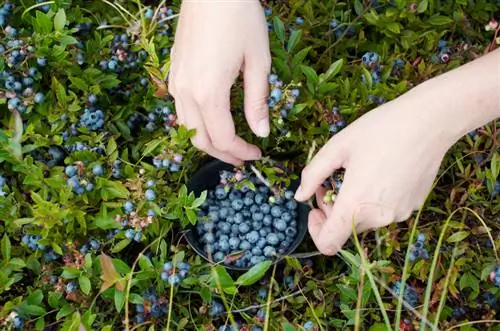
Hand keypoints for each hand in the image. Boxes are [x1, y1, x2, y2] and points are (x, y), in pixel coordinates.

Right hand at [168, 0, 270, 164]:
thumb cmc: (240, 19)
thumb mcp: (258, 61)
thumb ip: (257, 101)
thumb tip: (261, 131)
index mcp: (209, 93)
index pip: (223, 138)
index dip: (241, 152)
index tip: (257, 154)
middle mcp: (186, 92)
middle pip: (200, 139)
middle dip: (222, 154)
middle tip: (243, 157)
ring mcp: (176, 81)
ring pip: (186, 126)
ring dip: (207, 140)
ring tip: (229, 143)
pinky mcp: (174, 71)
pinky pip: (181, 108)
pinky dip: (197, 123)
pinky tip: (213, 119)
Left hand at [294, 92, 456, 255]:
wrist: (429, 122)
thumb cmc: (380, 129)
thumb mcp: (337, 147)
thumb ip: (313, 175)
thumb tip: (299, 197)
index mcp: (356, 204)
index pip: (328, 243)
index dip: (315, 230)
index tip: (315, 208)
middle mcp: (379, 217)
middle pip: (345, 228)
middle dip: (332, 208)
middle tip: (333, 178)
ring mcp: (399, 214)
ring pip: (365, 220)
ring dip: (353, 203)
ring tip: (356, 171)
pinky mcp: (413, 207)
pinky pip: (384, 211)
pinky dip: (374, 200)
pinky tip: (379, 171)